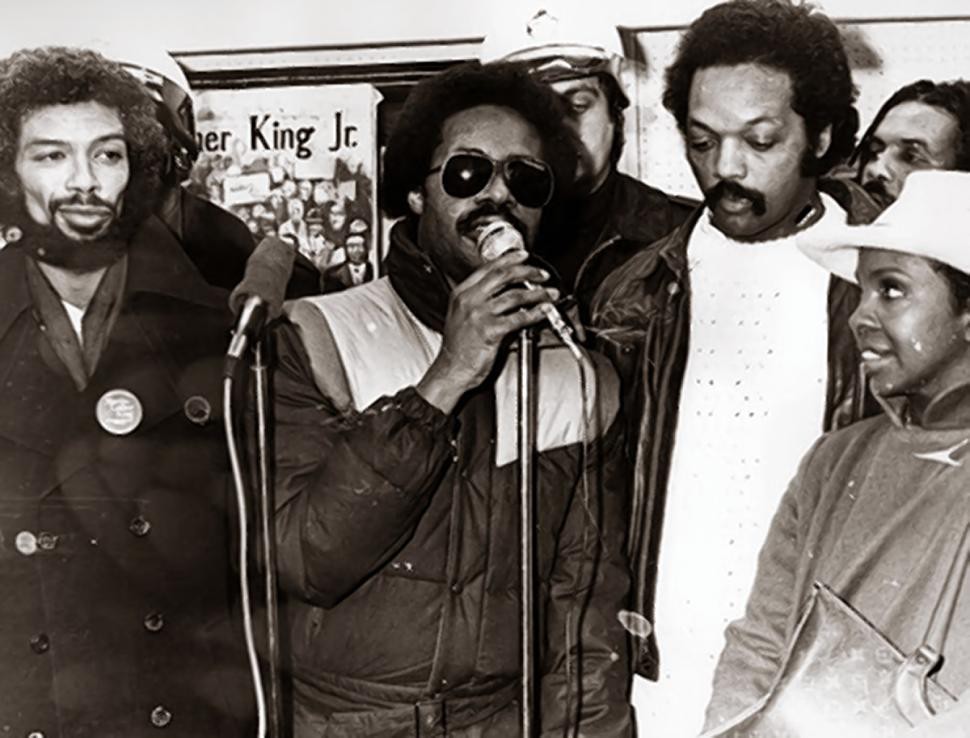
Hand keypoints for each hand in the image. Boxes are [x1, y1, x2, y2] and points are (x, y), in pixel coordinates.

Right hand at [417, 250, 558, 412]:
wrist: (452, 370)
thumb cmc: (459, 347)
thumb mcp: (463, 315)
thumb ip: (481, 300)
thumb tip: (507, 291)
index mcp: (462, 293)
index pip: (489, 269)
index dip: (509, 260)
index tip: (524, 256)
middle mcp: (469, 300)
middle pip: (503, 276)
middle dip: (527, 272)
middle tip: (542, 274)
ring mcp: (479, 315)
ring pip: (514, 295)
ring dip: (537, 293)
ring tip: (549, 294)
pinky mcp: (490, 331)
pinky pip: (518, 318)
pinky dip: (535, 313)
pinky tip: (544, 311)